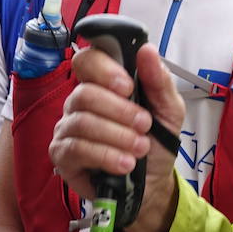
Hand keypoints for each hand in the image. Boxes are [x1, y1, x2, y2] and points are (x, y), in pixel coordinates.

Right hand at [49, 43, 182, 231]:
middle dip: (120, 111)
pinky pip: (76, 149)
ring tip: (140, 148)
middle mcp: (80, 102)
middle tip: (145, 125)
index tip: (129, 87)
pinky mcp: (63, 156)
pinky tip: (125, 164)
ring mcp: (68, 128)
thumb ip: (159, 81)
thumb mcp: (169, 109)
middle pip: (84, 93)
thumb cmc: (157, 141)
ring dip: (117, 136)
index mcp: (104, 84)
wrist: (154, 181)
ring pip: (82, 122)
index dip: (105, 70)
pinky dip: (106, 155)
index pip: (87, 60)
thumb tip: (146, 49)